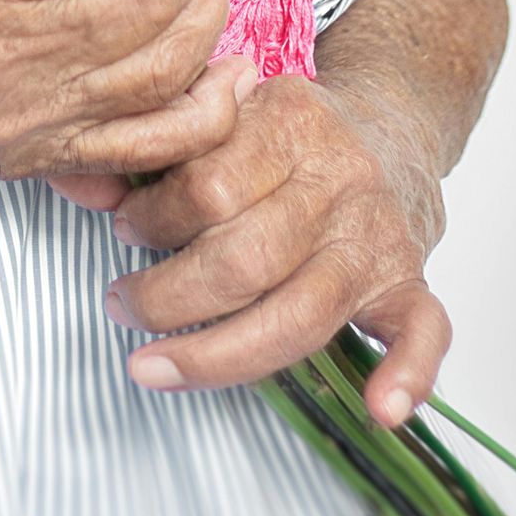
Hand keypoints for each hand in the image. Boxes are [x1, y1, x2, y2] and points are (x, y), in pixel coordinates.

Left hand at [58, 70, 451, 429]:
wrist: (391, 123)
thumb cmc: (291, 130)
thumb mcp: (231, 107)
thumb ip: (168, 143)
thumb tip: (90, 189)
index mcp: (293, 122)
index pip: (209, 185)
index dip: (153, 217)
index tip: (123, 228)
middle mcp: (341, 180)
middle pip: (244, 260)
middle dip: (167, 297)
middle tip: (123, 303)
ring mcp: (378, 237)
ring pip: (300, 313)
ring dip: (218, 354)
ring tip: (151, 364)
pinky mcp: (411, 281)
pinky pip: (425, 331)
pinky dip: (408, 373)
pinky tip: (380, 409)